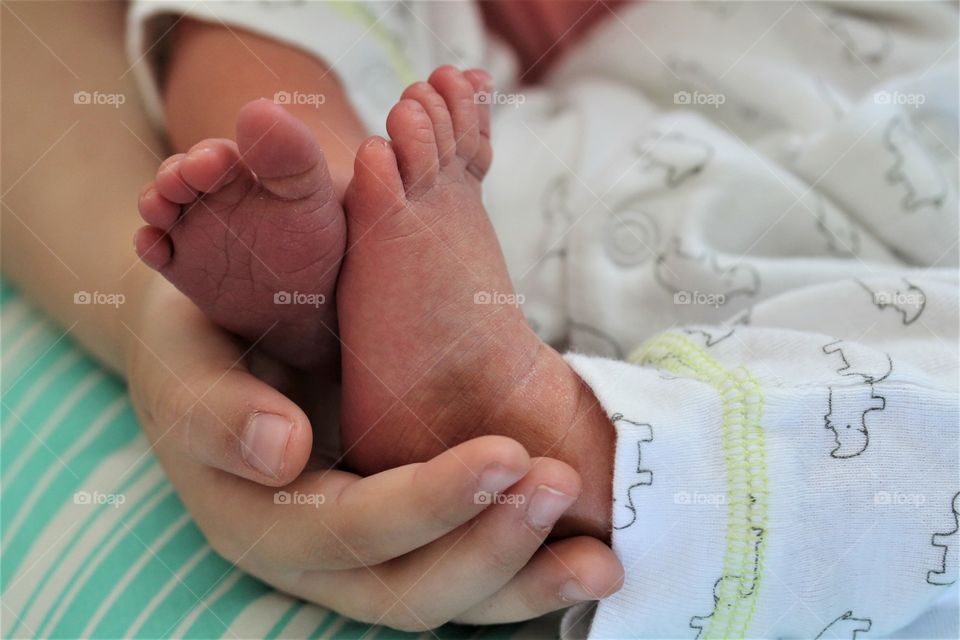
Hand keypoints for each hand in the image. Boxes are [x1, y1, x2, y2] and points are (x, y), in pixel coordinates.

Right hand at [121, 274, 623, 627]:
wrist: (218, 335)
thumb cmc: (199, 335)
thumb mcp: (183, 356)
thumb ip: (212, 406)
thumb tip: (279, 450)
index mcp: (251, 513)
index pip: (344, 531)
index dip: (426, 507)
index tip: (505, 457)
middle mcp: (309, 551)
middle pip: (403, 590)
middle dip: (489, 549)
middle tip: (559, 485)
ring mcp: (359, 550)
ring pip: (442, 598)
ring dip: (523, 580)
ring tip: (601, 561)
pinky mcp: (400, 532)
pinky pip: (462, 566)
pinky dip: (525, 569)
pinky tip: (589, 556)